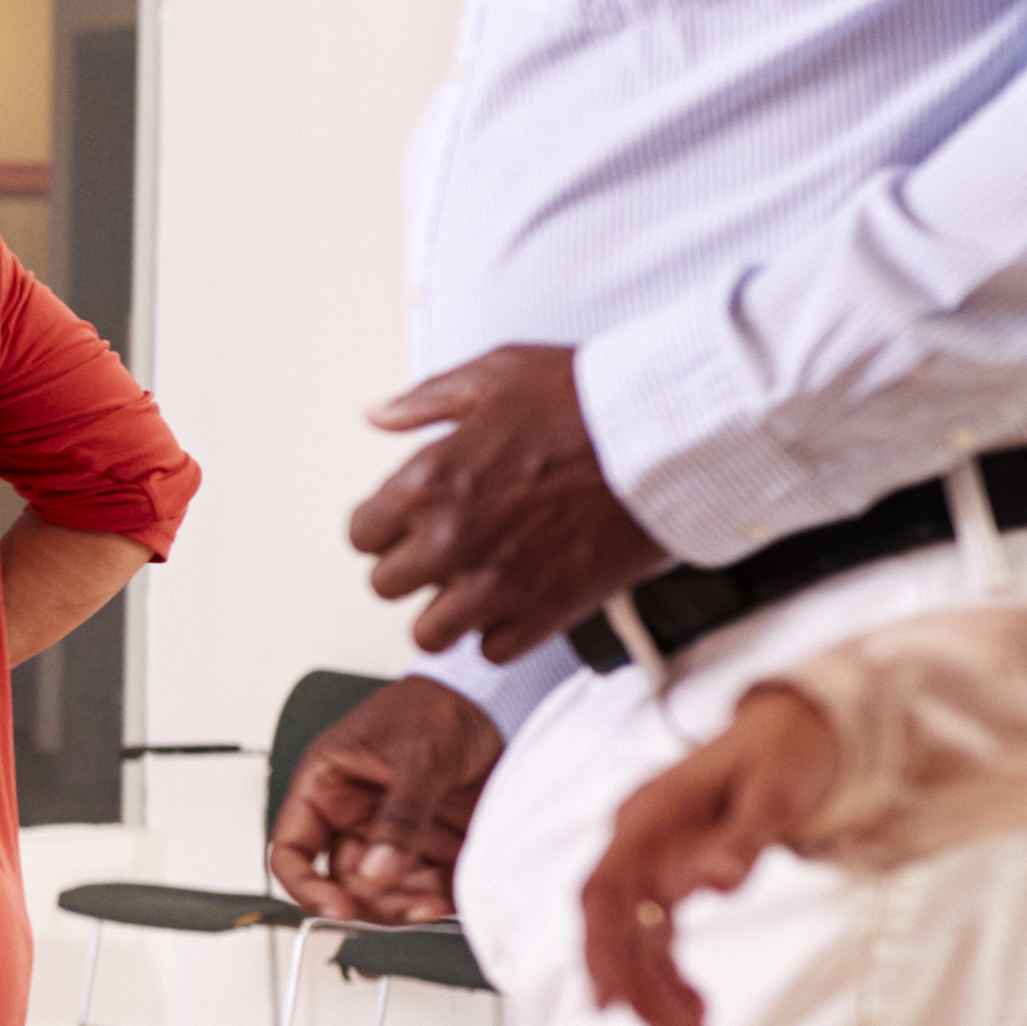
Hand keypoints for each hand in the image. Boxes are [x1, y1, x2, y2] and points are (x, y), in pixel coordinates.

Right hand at [265, 676, 506, 923]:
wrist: (491, 701)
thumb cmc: (435, 706)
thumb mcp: (418, 754)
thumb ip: (401, 815)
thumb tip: (379, 868)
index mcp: (327, 787)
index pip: (292, 850)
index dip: (305, 885)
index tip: (337, 907)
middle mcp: (353, 816)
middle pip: (346, 882)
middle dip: (379, 900)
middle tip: (413, 904)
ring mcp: (392, 834)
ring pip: (388, 891)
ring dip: (413, 902)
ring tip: (441, 897)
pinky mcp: (430, 846)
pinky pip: (428, 885)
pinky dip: (442, 896)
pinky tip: (457, 891)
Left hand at [350, 347, 672, 665]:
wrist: (664, 434)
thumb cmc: (586, 400)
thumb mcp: (494, 375)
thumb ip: (426, 401)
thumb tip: (380, 415)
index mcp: (430, 482)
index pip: (362, 534)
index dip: (382, 526)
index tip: (404, 522)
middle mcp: (452, 540)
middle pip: (387, 586)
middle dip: (410, 567)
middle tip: (441, 548)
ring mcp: (496, 583)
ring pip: (430, 633)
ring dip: (445, 611)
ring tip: (472, 584)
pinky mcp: (544, 612)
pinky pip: (493, 651)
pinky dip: (500, 632)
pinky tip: (516, 599)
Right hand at [577, 688, 843, 1025]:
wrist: (797, 729)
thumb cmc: (785, 752)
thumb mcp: (776, 792)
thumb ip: (743, 840)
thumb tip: (715, 883)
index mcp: (648, 817)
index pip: (604, 891)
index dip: (600, 949)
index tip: (609, 1002)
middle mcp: (639, 843)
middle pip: (616, 927)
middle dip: (639, 990)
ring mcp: (651, 862)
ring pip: (635, 941)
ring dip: (657, 995)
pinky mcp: (670, 878)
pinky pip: (658, 938)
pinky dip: (672, 978)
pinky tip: (695, 1009)